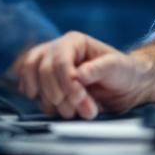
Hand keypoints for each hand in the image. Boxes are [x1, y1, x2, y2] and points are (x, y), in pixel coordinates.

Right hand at [12, 31, 150, 119]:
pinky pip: (30, 89)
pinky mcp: (45, 83)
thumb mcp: (117, 67)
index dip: (66, 81)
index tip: (79, 97)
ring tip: (73, 112)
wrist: (124, 87)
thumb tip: (79, 75)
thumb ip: (98, 69)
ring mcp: (49, 66)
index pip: (59, 59)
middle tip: (79, 109)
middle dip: (60, 94)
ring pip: (35, 81)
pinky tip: (55, 107)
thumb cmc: (122, 71)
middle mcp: (58, 51)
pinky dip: (40, 101)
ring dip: (52, 103)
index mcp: (74, 42)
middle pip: (44, 71)